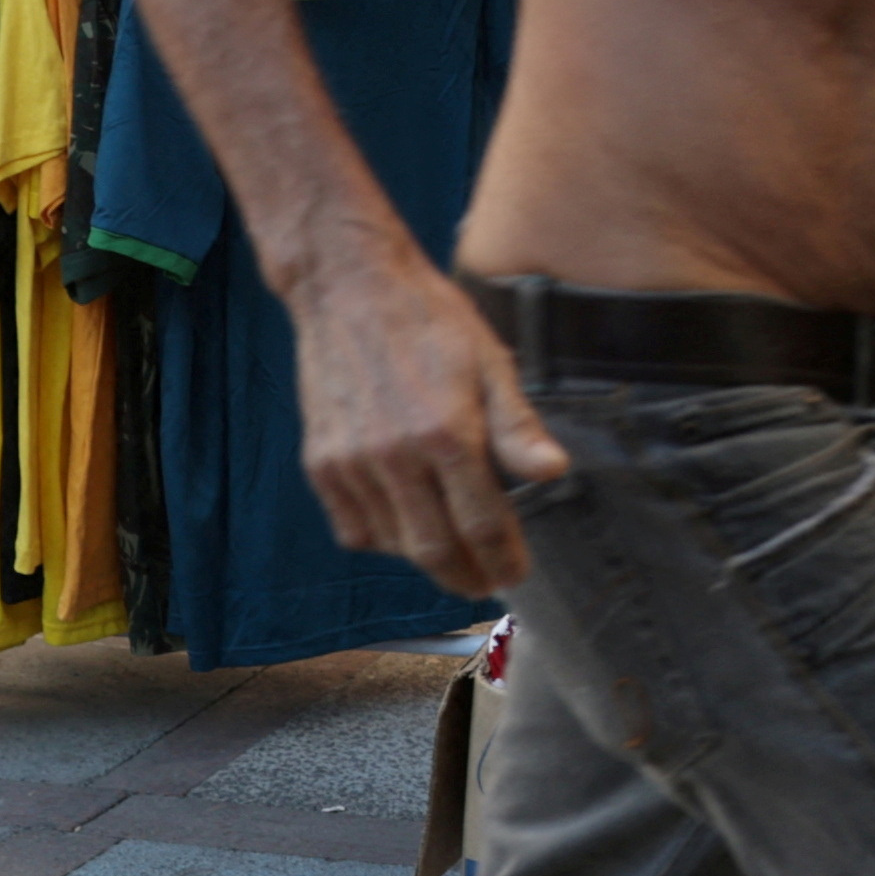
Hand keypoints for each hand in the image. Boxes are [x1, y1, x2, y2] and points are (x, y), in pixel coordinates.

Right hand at [287, 255, 569, 594]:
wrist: (349, 289)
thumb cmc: (431, 321)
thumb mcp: (491, 363)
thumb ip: (517, 426)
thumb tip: (554, 472)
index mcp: (448, 434)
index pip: (483, 524)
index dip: (503, 560)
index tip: (516, 577)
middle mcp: (396, 457)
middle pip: (435, 549)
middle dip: (466, 577)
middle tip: (486, 586)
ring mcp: (352, 464)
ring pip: (394, 545)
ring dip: (427, 560)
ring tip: (453, 556)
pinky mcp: (320, 463)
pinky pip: (352, 529)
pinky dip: (383, 541)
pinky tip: (407, 528)